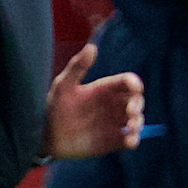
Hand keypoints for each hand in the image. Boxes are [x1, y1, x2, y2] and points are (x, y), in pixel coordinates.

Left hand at [43, 44, 143, 159]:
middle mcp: (112, 105)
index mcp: (103, 89)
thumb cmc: (55, 107)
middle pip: (135, 100)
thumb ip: (78, 66)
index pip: (126, 82)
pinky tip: (129, 141)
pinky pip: (130, 139)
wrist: (48, 137)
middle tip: (131, 112)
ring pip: (136, 119)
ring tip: (131, 127)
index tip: (135, 88)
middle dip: (138, 104)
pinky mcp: (113, 140)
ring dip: (138, 122)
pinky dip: (134, 139)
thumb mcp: (63, 85)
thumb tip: (92, 47)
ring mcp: (114, 123)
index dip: (134, 83)